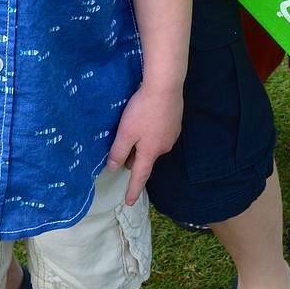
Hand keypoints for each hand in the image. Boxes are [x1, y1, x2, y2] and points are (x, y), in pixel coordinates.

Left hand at [106, 84, 183, 203]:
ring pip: (153, 145)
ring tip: (134, 128)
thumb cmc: (143, 110)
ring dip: (143, 142)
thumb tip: (114, 167)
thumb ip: (119, 151)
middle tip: (122, 148)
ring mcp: (172, 134)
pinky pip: (160, 133)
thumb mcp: (126, 132)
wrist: (166, 86)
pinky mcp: (175, 122)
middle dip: (134, 157)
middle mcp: (163, 147)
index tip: (129, 201)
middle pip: (146, 158)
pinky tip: (147, 118)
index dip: (133, 190)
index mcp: (150, 152)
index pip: (140, 176)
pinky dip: (152, 131)